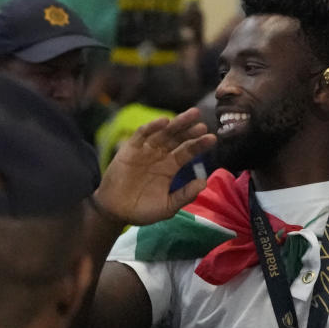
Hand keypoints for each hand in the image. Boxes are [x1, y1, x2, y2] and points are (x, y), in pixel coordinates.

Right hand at [93, 108, 215, 225]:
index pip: (188, 151)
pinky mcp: (129, 149)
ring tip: (192, 115)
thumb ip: (185, 195)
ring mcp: (145, 150)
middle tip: (203, 123)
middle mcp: (160, 155)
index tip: (213, 138)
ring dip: (177, 123)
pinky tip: (164, 121)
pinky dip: (152, 126)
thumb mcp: (168, 206)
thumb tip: (203, 182)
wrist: (116, 212)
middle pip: (178, 138)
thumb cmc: (142, 210)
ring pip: (163, 132)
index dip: (199, 144)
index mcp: (171, 166)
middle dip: (191, 130)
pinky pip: (142, 135)